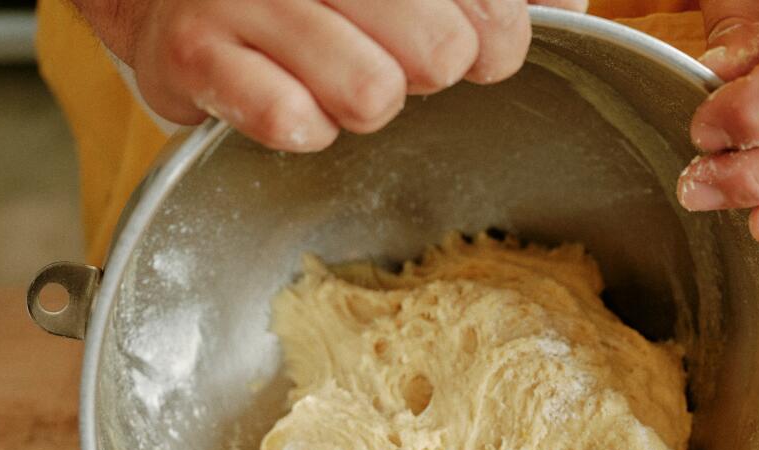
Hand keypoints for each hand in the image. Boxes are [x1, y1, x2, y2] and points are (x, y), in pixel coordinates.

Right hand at [80, 0, 586, 152]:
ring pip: (369, 94)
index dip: (497, 41)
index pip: (488, 9)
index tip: (475, 49)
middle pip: (437, 50)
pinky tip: (292, 105)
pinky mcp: (191, 52)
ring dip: (360, 103)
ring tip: (334, 79)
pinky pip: (288, 119)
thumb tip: (567, 7)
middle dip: (425, 72)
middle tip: (390, 62)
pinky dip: (301, 128)